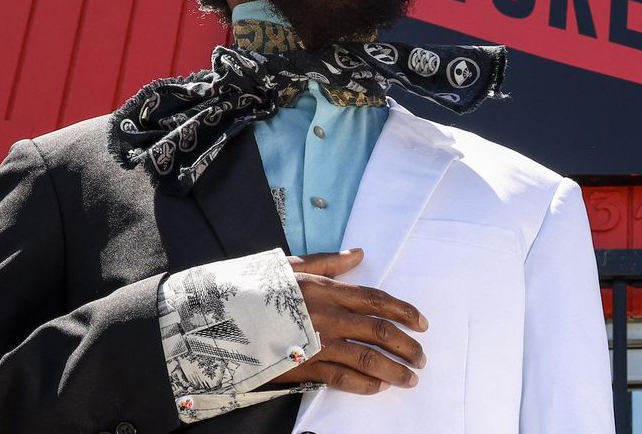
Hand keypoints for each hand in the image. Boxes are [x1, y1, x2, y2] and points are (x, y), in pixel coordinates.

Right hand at [270, 248, 427, 393]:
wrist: (219, 317)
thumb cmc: (256, 288)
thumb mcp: (293, 266)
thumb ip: (330, 262)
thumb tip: (359, 253)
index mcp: (328, 290)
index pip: (377, 300)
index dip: (404, 312)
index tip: (422, 323)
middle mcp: (329, 317)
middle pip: (379, 331)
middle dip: (407, 346)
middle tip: (421, 357)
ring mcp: (318, 343)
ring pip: (367, 358)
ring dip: (393, 370)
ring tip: (410, 378)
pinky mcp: (303, 366)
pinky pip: (341, 377)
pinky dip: (363, 384)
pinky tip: (378, 387)